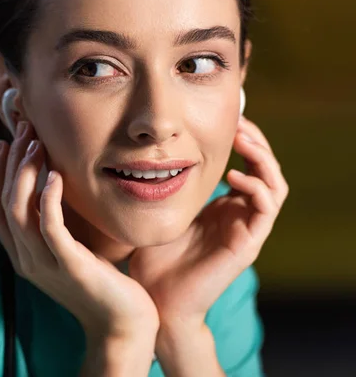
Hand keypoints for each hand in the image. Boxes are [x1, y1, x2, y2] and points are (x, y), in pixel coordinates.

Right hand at [0, 121, 158, 342]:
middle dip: (10, 163)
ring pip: (19, 211)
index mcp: (22, 254)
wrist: (123, 322)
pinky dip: (48, 200)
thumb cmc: (101, 279)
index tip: (3, 142)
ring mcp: (45, 264)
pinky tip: (55, 176)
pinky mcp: (71, 267)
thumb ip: (55, 222)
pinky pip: (50, 228)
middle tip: (23, 130)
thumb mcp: (69, 247)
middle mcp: (26, 260)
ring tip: (35, 144)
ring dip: (25, 173)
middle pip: (4, 203)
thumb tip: (52, 182)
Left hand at [129, 116, 288, 331]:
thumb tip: (145, 157)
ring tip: (244, 139)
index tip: (226, 119)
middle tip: (240, 121)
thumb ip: (163, 189)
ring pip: (274, 186)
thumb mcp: (159, 213)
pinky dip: (255, 187)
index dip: (242, 142)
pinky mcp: (247, 245)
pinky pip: (265, 210)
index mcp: (221, 208)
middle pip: (265, 171)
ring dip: (263, 159)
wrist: (157, 300)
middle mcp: (237, 216)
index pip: (247, 167)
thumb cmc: (154, 260)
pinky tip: (233, 176)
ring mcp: (245, 230)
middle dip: (256, 142)